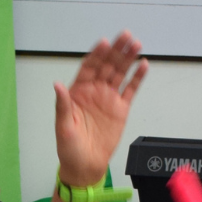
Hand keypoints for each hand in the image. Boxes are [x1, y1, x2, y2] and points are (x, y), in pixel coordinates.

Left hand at [55, 31, 147, 186]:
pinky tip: (143, 64)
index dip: (96, 54)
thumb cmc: (69, 148)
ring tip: (136, 44)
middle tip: (126, 36)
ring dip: (128, 58)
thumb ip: (62, 105)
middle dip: (116, 50)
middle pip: (107, 65)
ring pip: (120, 73)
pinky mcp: (121, 109)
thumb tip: (57, 85)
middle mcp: (94, 91)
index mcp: (78, 92)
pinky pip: (131, 89)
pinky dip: (137, 77)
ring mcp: (108, 98)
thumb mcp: (62, 127)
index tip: (104, 43)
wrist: (85, 166)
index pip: (88, 67)